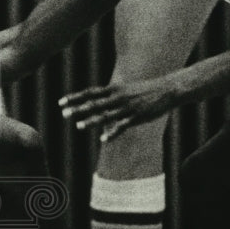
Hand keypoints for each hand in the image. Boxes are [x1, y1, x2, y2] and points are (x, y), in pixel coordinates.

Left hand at [59, 76, 178, 141]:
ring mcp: (127, 107)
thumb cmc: (146, 90)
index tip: (61, 102)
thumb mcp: (126, 89)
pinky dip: (112, 133)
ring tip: (78, 126)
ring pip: (106, 115)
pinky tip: (102, 139)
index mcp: (114, 89)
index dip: (75, 97)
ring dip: (91, 121)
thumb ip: (111, 95)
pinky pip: (122, 126)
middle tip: (63, 114)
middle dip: (78, 108)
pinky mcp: (137, 117)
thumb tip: (99, 101)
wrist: (168, 90)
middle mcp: (118, 97)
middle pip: (94, 103)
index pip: (90, 92)